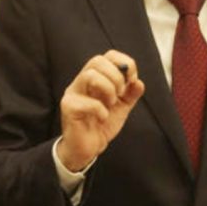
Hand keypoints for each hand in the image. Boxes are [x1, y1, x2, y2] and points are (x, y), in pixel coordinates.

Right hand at [57, 50, 144, 171]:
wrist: (88, 149)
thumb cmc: (102, 124)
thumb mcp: (122, 107)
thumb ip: (131, 94)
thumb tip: (138, 82)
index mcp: (95, 77)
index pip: (108, 56)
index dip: (124, 63)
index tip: (132, 80)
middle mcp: (82, 81)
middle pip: (97, 61)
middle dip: (116, 77)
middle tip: (119, 94)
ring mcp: (73, 93)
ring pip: (90, 75)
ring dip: (108, 89)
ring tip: (110, 104)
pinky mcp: (68, 108)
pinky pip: (87, 102)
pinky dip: (101, 110)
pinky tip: (102, 118)